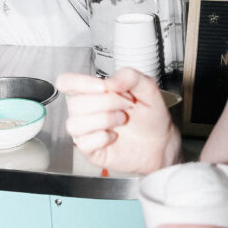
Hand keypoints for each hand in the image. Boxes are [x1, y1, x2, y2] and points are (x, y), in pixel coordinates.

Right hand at [56, 68, 180, 174]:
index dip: (80, 83)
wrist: (161, 142)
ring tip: (121, 120)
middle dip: (107, 102)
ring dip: (104, 120)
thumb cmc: (150, 116)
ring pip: (75, 124)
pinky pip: (84, 143)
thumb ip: (130, 76)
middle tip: (127, 105)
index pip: (66, 82)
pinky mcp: (90, 150)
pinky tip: (114, 136)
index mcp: (93, 91)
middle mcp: (85, 110)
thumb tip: (110, 81)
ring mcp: (86, 131)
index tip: (103, 86)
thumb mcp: (147, 88)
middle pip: (75, 103)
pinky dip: (102, 138)